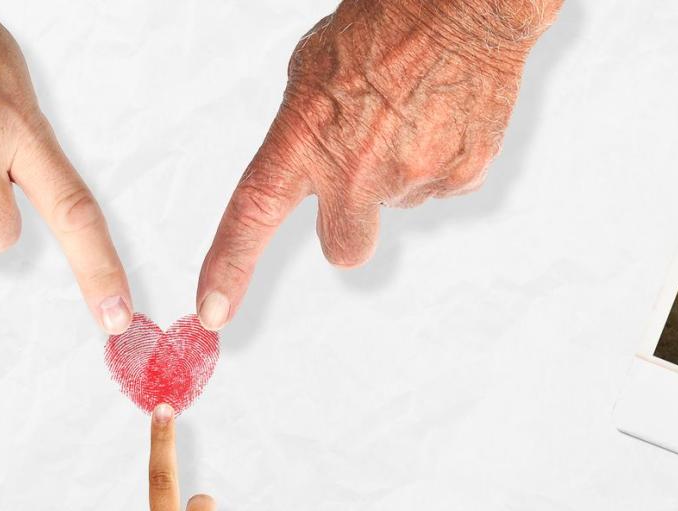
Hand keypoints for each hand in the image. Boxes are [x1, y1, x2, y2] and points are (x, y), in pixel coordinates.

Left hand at [196, 0, 562, 330]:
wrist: (465, 3)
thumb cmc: (384, 24)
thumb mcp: (312, 70)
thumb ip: (301, 133)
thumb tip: (307, 164)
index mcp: (305, 140)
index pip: (252, 215)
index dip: (229, 269)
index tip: (212, 312)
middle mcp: (356, 171)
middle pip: (344, 250)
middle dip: (347, 225)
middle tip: (358, 176)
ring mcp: (413, 178)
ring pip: (394, 207)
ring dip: (395, 176)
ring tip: (406, 117)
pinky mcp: (462, 175)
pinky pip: (440, 187)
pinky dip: (437, 161)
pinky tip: (437, 117)